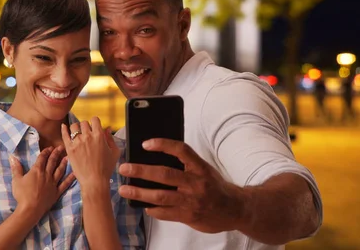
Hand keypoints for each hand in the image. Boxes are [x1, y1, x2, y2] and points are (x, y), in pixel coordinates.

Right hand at [9, 146, 74, 216]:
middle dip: (56, 154)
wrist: (30, 209)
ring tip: (67, 157)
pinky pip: (65, 184)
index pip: (42, 158)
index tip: (50, 147)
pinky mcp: (57, 192)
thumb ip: (16, 168)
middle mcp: (46, 175)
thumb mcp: (16, 180)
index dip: (46, 152)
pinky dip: (70, 178)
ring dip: (63, 163)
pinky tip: (74, 173)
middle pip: (52, 162)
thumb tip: (13, 157)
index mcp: (37, 171)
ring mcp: (53, 183)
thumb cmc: (22, 194)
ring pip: (59, 171)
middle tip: (60, 147)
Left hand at [61, 117, 120, 189]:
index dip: (95, 122)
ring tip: (77, 133)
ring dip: (76, 128)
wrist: (94, 181)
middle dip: (86, 126)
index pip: (95, 119)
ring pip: (74, 126)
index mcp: (99, 136)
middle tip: (86, 133)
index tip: (94, 127)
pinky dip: (64, 129)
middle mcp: (87, 136)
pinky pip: (64, 134)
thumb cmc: (106, 168)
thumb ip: (111, 139)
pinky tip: (64, 127)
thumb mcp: (114, 152)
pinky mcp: (69, 148)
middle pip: (84, 123)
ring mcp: (77, 142)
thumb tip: (107, 129)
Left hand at [117, 138, 245, 233]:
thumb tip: (154, 157)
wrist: (235, 209)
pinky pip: (165, 213)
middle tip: (124, 168)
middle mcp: (196, 183)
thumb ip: (185, 164)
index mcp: (200, 167)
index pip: (181, 150)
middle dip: (141, 171)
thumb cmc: (214, 185)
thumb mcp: (203, 169)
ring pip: (161, 196)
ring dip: (140, 193)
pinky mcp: (189, 216)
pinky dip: (152, 209)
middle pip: (165, 175)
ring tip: (124, 190)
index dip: (163, 145)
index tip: (145, 144)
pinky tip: (142, 205)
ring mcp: (192, 201)